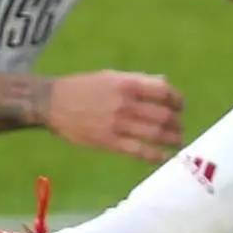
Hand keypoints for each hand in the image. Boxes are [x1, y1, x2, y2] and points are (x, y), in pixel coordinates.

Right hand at [45, 70, 184, 160]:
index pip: (164, 91)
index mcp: (127, 84)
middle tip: (180, 127)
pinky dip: (155, 155)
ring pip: (155, 133)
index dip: (177, 100)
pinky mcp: (108, 142)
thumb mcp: (111, 76)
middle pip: (163, 115)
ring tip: (177, 141)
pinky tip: (163, 156)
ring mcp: (117, 124)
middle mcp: (125, 103)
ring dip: (172, 139)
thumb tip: (165, 84)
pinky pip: (138, 151)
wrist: (52, 102)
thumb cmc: (83, 87)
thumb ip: (139, 80)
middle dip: (177, 122)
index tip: (180, 106)